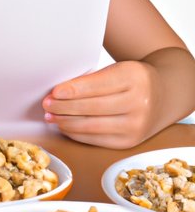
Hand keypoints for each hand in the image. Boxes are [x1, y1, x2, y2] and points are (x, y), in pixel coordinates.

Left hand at [42, 61, 160, 148]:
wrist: (164, 94)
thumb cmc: (131, 79)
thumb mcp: (118, 69)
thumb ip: (92, 80)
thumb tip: (57, 93)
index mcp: (133, 77)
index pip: (97, 86)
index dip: (72, 90)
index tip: (54, 92)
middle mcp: (138, 103)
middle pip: (92, 108)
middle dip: (64, 107)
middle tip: (46, 104)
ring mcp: (136, 125)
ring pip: (91, 126)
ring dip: (66, 122)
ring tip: (50, 116)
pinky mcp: (129, 142)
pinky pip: (96, 139)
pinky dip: (76, 133)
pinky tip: (64, 126)